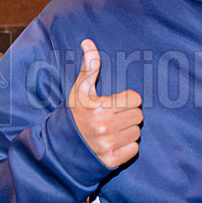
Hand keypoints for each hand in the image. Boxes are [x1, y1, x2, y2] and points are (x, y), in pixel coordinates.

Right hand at [69, 39, 142, 168]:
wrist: (62, 145)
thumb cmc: (76, 113)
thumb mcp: (80, 89)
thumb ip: (89, 66)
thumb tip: (88, 42)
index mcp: (99, 108)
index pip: (135, 99)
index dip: (127, 100)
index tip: (114, 103)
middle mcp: (104, 127)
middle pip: (139, 116)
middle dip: (128, 115)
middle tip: (113, 117)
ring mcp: (108, 145)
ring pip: (137, 133)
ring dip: (128, 131)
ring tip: (112, 130)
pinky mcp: (111, 160)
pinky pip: (134, 149)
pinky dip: (126, 147)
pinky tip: (113, 143)